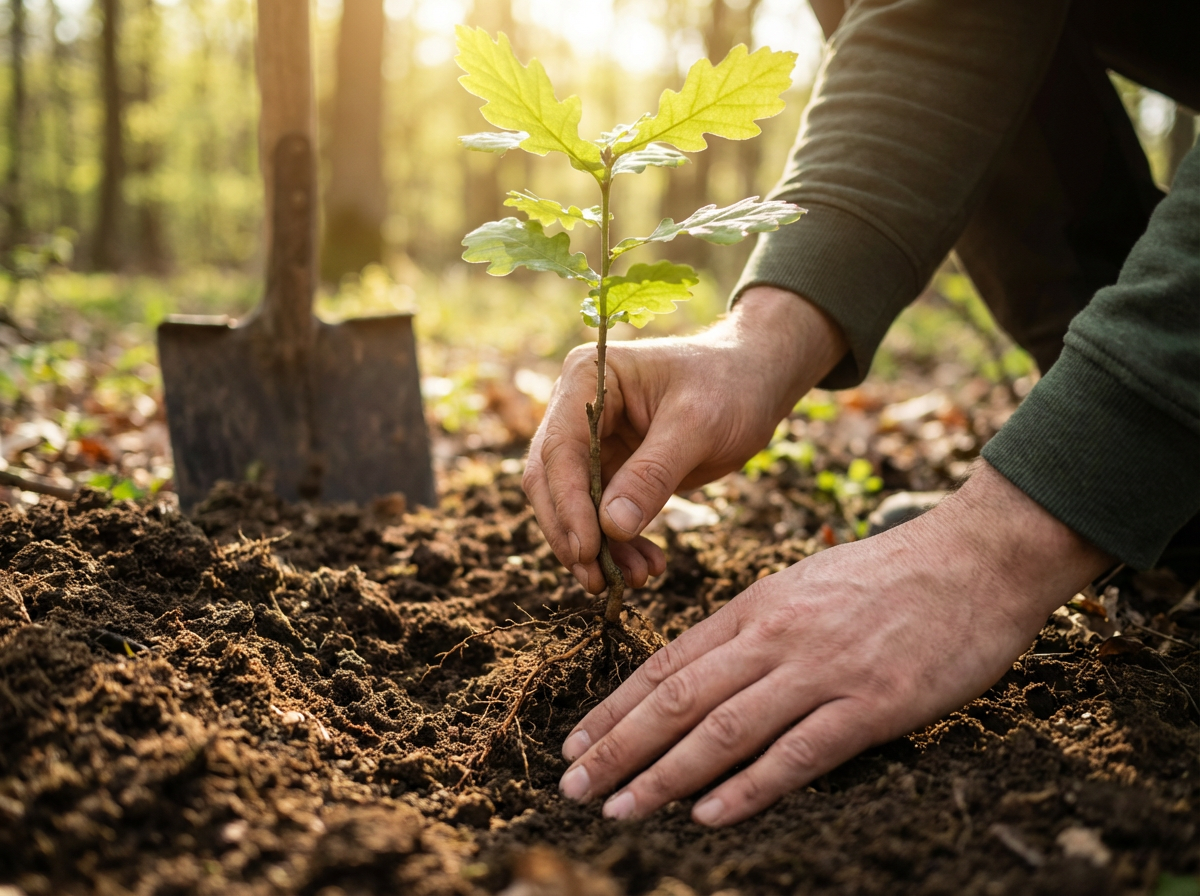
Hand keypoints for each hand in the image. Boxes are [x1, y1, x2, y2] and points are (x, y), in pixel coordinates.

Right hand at [524, 287, 847, 591]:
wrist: (757, 381)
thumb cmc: (729, 385)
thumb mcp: (697, 426)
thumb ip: (652, 474)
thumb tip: (610, 528)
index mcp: (588, 378)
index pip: (560, 449)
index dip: (568, 504)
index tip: (586, 550)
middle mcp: (578, 409)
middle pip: (553, 481)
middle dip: (573, 533)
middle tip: (595, 579)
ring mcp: (593, 442)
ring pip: (575, 507)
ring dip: (598, 549)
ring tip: (634, 580)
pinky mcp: (613, 470)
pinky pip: (604, 517)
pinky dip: (621, 546)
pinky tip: (647, 567)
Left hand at [556, 461, 1111, 824]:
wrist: (976, 559)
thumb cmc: (889, 576)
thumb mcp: (804, 586)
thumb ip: (755, 629)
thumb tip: (706, 676)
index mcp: (756, 606)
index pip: (668, 663)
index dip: (617, 707)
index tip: (577, 741)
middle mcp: (775, 636)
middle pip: (679, 698)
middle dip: (619, 747)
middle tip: (574, 785)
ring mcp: (822, 669)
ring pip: (723, 728)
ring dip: (663, 775)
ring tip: (619, 808)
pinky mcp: (872, 703)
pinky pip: (797, 752)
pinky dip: (747, 787)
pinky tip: (707, 814)